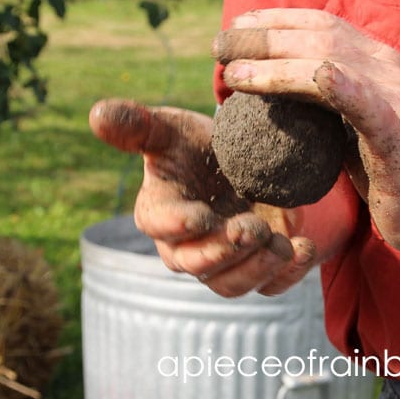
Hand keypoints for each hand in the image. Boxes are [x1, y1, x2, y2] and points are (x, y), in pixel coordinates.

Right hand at [89, 99, 315, 295]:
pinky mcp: (257, 268)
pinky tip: (304, 249)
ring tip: (280, 243)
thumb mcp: (169, 128)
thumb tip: (96, 113)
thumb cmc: (193, 145)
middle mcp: (186, 246)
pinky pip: (270, 285)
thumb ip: (137, 125)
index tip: (201, 216)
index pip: (160, 226)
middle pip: (198, 264)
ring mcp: (223, 261)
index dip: (178, 225)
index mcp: (159, 211)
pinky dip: (289, 273)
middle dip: (223, 251)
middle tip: (251, 228)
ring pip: (231, 284)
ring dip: (255, 268)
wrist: (240, 158)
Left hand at [216, 9, 399, 256]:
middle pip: (316, 37)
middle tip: (219, 44)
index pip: (319, 23)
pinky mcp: (397, 134)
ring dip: (276, 64)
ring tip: (232, 72)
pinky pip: (365, 104)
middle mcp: (384, 66)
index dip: (274, 19)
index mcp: (372, 58)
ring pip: (329, 64)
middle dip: (262, 37)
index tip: (235, 24)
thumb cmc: (384, 164)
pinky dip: (341, 86)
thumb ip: (315, 97)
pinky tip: (317, 78)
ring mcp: (393, 97)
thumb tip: (258, 82)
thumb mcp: (344, 121)